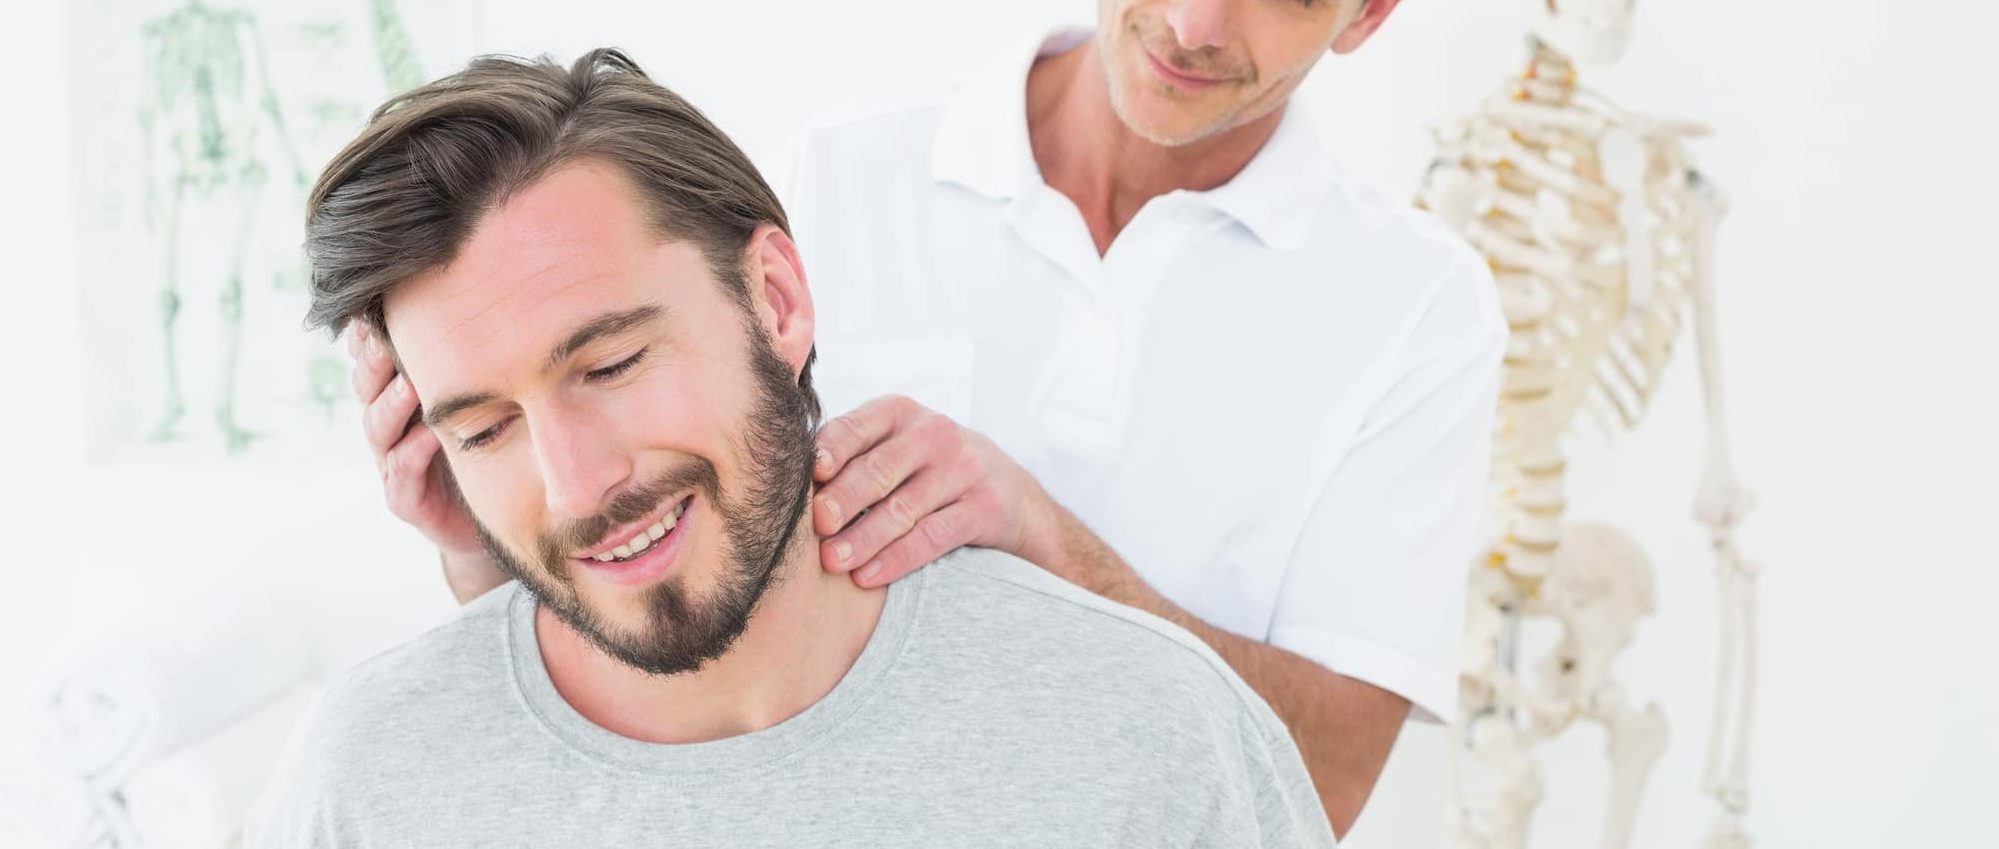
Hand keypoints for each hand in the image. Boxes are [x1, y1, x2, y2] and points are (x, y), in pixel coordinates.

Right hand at [348, 324, 495, 571]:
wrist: (495, 517)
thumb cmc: (487, 447)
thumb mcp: (479, 397)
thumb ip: (471, 360)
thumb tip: (488, 298)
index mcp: (399, 396)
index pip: (373, 359)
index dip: (368, 336)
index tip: (373, 308)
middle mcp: (390, 426)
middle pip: (368, 386)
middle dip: (374, 361)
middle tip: (385, 335)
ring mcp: (392, 463)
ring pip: (378, 427)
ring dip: (392, 403)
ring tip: (410, 384)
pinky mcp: (406, 499)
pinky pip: (401, 472)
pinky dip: (413, 451)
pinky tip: (429, 435)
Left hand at [812, 395, 1056, 587]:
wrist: (1007, 489)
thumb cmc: (926, 468)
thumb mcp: (895, 444)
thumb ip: (849, 454)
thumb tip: (783, 482)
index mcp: (899, 413)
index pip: (857, 427)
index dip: (831, 450)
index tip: (809, 476)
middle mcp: (934, 433)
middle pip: (879, 469)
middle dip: (844, 499)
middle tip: (815, 526)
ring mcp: (963, 469)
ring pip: (904, 508)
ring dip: (865, 538)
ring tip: (833, 561)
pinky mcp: (984, 507)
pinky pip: (934, 536)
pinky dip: (898, 559)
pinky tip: (869, 576)